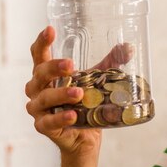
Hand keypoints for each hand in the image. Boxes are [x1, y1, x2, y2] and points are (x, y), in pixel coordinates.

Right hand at [25, 26, 101, 156]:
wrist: (85, 137)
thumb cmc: (85, 103)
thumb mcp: (97, 80)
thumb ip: (110, 63)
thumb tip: (128, 47)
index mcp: (46, 75)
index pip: (39, 55)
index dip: (42, 42)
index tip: (50, 29)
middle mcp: (38, 89)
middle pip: (39, 74)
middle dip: (53, 68)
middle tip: (71, 65)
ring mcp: (38, 109)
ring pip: (44, 98)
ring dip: (61, 94)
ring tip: (79, 93)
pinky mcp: (44, 127)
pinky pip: (49, 122)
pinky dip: (60, 118)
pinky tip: (72, 115)